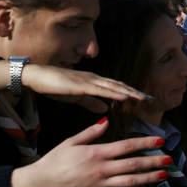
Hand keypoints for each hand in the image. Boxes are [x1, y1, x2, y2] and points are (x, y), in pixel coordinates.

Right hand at [0, 61, 151, 113]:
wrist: (35, 76)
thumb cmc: (54, 85)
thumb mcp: (76, 97)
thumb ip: (91, 102)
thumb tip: (106, 110)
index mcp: (94, 83)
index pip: (117, 89)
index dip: (132, 93)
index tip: (145, 100)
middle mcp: (95, 80)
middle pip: (120, 86)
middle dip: (136, 92)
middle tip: (152, 99)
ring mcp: (88, 81)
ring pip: (113, 87)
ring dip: (129, 92)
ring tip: (143, 98)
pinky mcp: (80, 85)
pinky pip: (100, 89)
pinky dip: (113, 93)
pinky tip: (124, 97)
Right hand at [10, 118, 170, 186]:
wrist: (40, 185)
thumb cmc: (53, 161)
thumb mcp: (70, 142)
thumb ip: (90, 132)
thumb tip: (106, 120)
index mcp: (96, 153)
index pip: (127, 146)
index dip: (145, 143)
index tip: (160, 141)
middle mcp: (102, 170)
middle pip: (134, 165)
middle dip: (153, 161)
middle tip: (169, 159)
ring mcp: (101, 185)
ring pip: (131, 181)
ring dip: (149, 178)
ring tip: (163, 175)